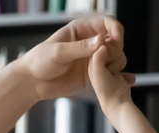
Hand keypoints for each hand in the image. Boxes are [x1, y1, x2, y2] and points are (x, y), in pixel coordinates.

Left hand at [13, 15, 132, 101]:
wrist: (32, 83)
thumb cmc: (40, 61)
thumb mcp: (58, 52)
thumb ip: (80, 47)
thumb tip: (102, 40)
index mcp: (81, 30)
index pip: (105, 23)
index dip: (115, 28)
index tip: (117, 38)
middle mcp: (90, 42)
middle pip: (115, 40)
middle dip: (116, 48)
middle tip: (107, 58)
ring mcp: (93, 58)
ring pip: (116, 56)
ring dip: (117, 62)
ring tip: (107, 71)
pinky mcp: (94, 74)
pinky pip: (111, 72)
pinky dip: (119, 75)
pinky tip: (126, 80)